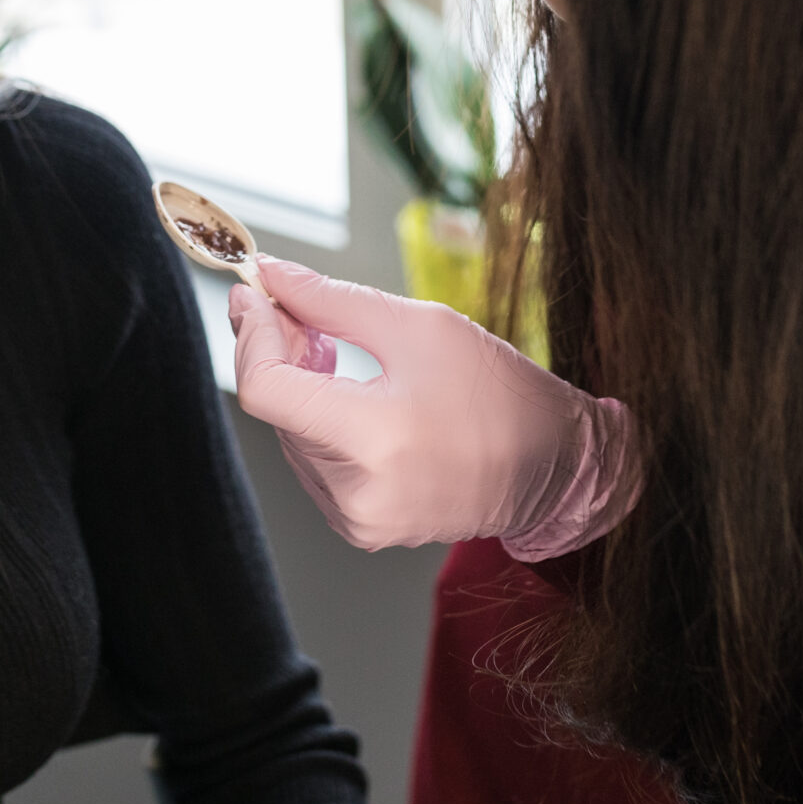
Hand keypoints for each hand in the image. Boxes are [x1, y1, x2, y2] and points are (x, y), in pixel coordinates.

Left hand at [228, 258, 640, 555]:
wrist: (550, 465)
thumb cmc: (496, 392)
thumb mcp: (418, 326)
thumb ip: (332, 302)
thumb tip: (271, 276)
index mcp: (373, 440)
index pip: (265, 390)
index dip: (252, 335)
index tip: (254, 294)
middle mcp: (357, 492)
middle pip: (276, 409)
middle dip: (277, 350)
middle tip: (299, 308)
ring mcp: (357, 518)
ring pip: (290, 435)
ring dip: (297, 386)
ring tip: (332, 350)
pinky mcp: (361, 527)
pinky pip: (314, 462)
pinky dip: (318, 421)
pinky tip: (349, 394)